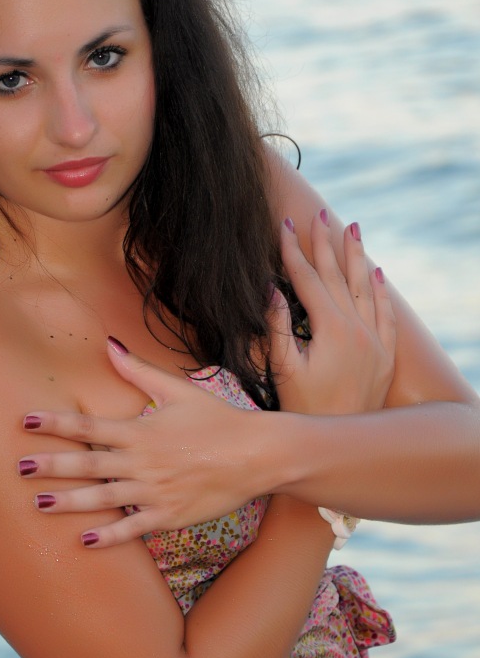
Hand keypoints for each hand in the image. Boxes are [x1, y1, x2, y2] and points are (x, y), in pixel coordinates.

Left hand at [20, 343, 271, 545]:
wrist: (258, 454)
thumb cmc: (218, 420)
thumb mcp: (178, 390)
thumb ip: (138, 370)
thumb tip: (108, 343)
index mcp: (141, 431)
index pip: (89, 427)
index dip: (55, 424)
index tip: (25, 422)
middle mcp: (143, 462)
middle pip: (88, 465)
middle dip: (51, 466)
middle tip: (18, 469)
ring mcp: (155, 491)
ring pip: (104, 498)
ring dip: (70, 502)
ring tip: (39, 505)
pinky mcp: (169, 515)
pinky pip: (134, 527)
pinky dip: (110, 536)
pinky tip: (85, 541)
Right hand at [270, 211, 395, 414]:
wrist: (343, 443)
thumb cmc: (304, 410)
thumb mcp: (283, 370)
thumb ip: (276, 328)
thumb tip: (270, 290)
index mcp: (331, 330)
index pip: (309, 280)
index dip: (294, 252)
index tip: (285, 225)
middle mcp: (358, 329)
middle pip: (339, 276)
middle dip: (325, 243)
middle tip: (320, 214)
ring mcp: (375, 341)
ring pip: (366, 287)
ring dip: (357, 256)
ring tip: (352, 228)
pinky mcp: (385, 355)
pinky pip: (385, 314)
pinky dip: (381, 291)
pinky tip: (378, 273)